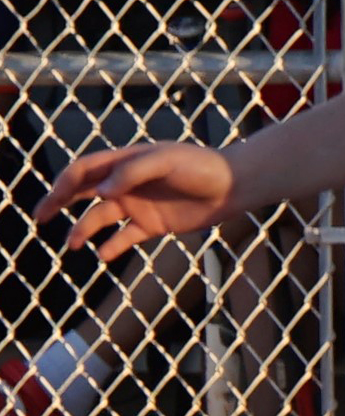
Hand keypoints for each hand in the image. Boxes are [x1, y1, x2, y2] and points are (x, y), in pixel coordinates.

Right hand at [42, 142, 241, 260]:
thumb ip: (132, 172)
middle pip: (83, 192)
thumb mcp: (166, 160)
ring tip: (73, 243)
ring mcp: (138, 205)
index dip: (65, 182)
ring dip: (84, 230)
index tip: (54, 197)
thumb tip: (100, 191)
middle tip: (40, 217)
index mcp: (124, 163)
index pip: (84, 170)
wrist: (234, 186)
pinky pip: (125, 237)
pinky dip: (112, 246)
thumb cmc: (201, 166)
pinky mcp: (153, 225)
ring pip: (100, 218)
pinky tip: (103, 255)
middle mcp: (126, 184)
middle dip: (59, 202)